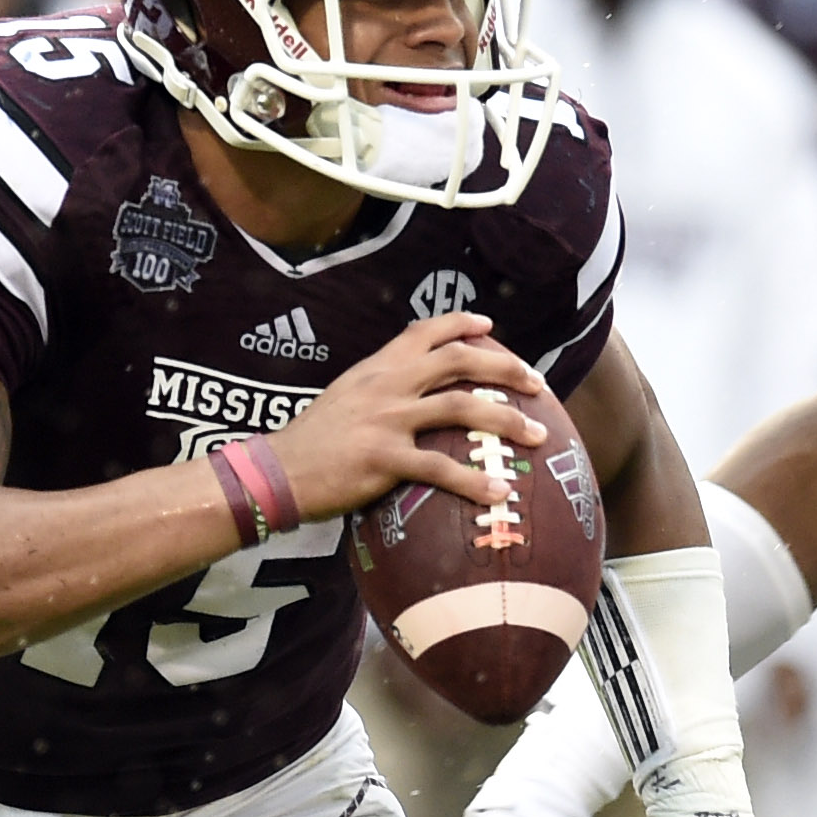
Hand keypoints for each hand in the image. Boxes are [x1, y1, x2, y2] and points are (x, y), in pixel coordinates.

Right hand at [272, 312, 554, 521]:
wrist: (277, 472)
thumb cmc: (312, 441)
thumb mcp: (344, 395)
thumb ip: (379, 386)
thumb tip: (411, 387)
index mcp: (377, 368)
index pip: (424, 331)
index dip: (461, 324)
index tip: (490, 326)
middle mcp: (387, 385)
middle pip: (458, 362)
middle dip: (505, 368)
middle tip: (537, 383)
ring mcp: (387, 420)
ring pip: (461, 408)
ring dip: (507, 421)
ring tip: (539, 436)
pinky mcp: (384, 460)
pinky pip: (441, 469)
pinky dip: (475, 482)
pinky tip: (499, 493)